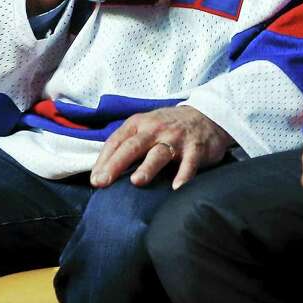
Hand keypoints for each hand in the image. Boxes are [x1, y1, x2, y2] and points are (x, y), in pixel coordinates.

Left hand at [91, 105, 232, 189]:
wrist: (207, 115)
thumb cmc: (168, 128)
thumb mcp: (144, 128)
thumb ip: (125, 147)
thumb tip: (100, 175)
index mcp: (138, 124)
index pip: (116, 142)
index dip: (104, 161)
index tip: (95, 180)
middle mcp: (156, 129)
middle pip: (133, 146)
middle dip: (117, 163)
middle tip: (104, 181)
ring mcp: (176, 138)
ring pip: (159, 153)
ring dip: (148, 167)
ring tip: (137, 181)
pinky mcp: (196, 147)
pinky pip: (190, 162)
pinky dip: (184, 174)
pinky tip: (177, 188)